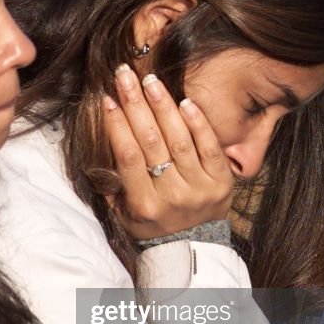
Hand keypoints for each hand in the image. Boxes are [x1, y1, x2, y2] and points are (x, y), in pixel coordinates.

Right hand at [103, 66, 233, 239]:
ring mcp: (200, 189)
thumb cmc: (151, 225)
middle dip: (136, 104)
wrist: (193, 248)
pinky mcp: (222, 183)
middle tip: (125, 75)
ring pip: (179, 140)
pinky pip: (210, 147)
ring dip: (163, 106)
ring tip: (150, 80)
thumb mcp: (124, 215)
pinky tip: (184, 101)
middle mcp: (173, 197)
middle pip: (151, 142)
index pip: (129, 157)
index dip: (117, 125)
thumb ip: (112, 185)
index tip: (107, 98)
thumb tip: (100, 144)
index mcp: (144, 206)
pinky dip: (198, 123)